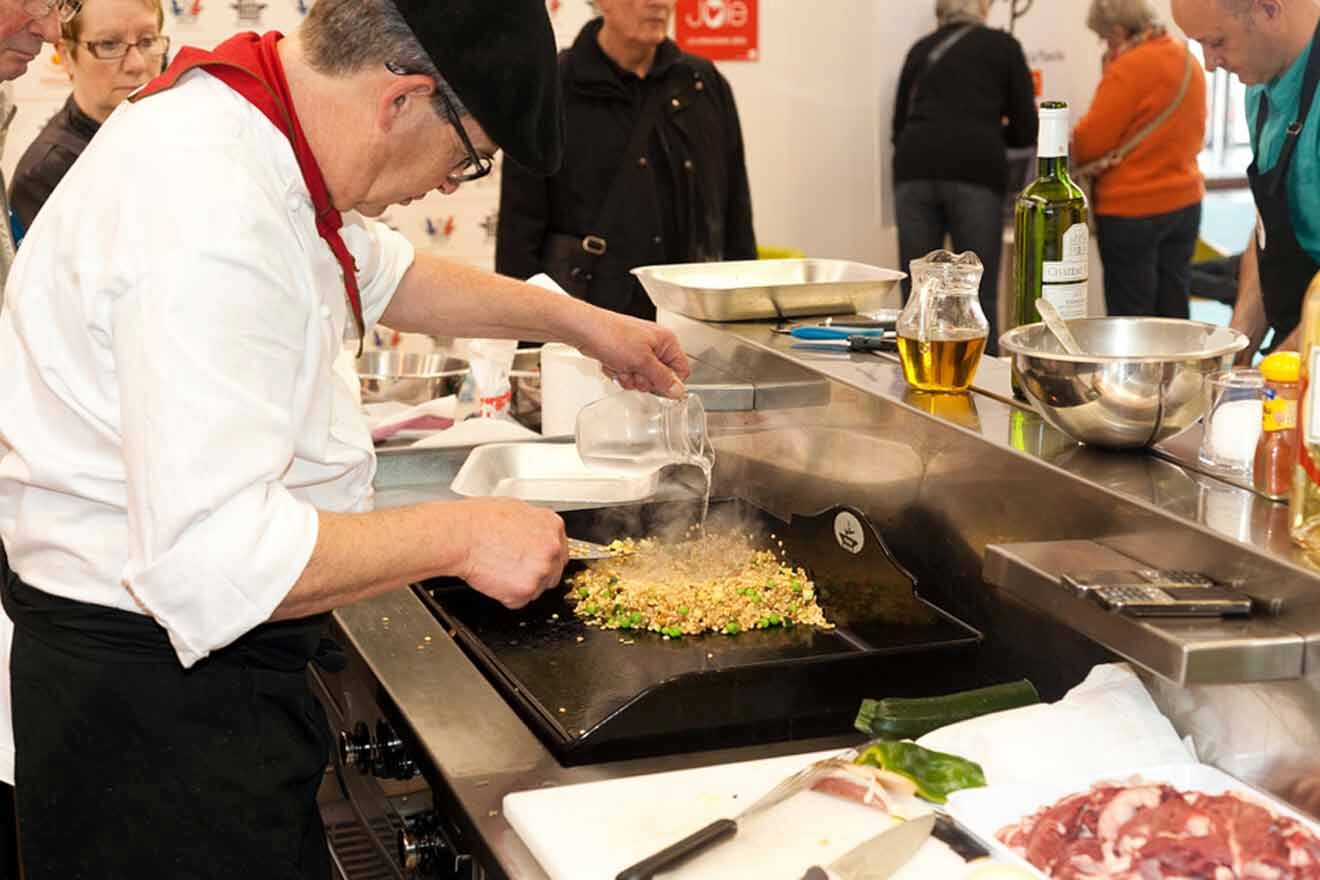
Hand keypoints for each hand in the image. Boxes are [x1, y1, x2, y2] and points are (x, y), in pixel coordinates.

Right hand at [451, 499, 566, 607]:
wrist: (461, 535)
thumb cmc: (479, 520)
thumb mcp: (516, 509)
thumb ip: (534, 525)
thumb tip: (536, 534)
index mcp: (552, 526)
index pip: (560, 551)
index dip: (544, 558)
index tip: (532, 561)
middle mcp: (552, 548)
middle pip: (553, 572)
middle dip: (535, 574)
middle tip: (511, 569)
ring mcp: (541, 570)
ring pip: (537, 589)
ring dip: (520, 586)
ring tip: (498, 569)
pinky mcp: (525, 590)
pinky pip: (519, 601)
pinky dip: (506, 596)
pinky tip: (493, 579)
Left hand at [574, 309, 690, 398]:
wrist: (585, 330)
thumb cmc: (611, 335)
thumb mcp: (642, 362)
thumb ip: (662, 379)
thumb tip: (678, 391)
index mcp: (666, 341)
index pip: (681, 370)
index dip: (669, 382)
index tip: (655, 385)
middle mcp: (655, 344)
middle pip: (659, 377)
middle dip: (643, 380)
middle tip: (634, 373)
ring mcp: (639, 350)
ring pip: (642, 378)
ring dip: (629, 378)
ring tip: (620, 366)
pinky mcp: (625, 355)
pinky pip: (628, 374)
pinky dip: (619, 373)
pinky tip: (612, 364)